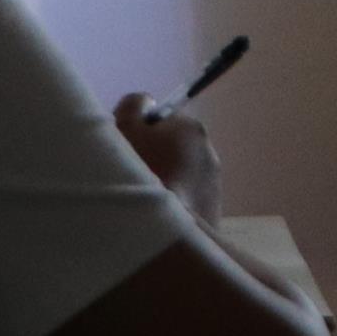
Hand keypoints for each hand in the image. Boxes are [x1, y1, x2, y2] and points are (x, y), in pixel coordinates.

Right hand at [115, 93, 222, 223]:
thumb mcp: (126, 127)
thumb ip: (134, 107)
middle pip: (171, 151)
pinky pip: (184, 206)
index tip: (123, 150)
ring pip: (179, 179)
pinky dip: (170, 209)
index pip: (162, 123)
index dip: (138, 133)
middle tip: (128, 177)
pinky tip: (153, 220)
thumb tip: (145, 104)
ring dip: (162, 186)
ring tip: (140, 203)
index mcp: (192, 129)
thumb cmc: (141, 173)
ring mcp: (213, 187)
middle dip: (151, 160)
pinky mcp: (212, 217)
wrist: (163, 231)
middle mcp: (209, 154)